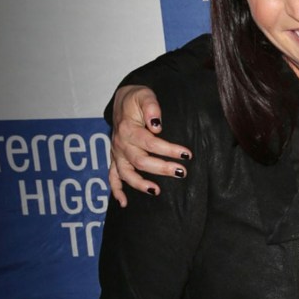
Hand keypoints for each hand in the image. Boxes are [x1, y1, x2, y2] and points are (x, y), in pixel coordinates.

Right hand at [108, 85, 190, 206]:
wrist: (122, 100)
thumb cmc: (136, 98)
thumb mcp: (145, 95)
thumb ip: (151, 108)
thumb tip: (157, 125)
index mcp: (128, 129)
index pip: (151, 143)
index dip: (169, 150)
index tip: (187, 154)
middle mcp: (120, 144)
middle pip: (140, 161)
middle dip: (161, 168)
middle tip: (181, 172)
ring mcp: (117, 153)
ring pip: (126, 173)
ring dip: (140, 184)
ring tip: (157, 191)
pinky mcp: (115, 158)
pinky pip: (112, 177)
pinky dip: (116, 191)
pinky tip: (124, 203)